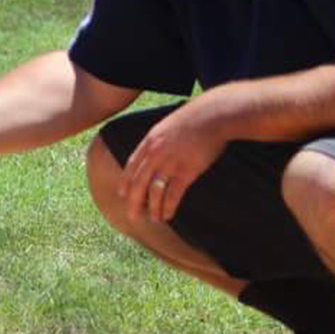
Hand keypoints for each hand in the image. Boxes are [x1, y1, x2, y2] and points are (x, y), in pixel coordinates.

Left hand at [119, 102, 228, 223]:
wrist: (213, 115)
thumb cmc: (194, 118)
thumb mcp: (168, 125)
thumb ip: (159, 139)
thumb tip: (154, 151)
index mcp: (150, 140)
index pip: (132, 165)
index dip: (126, 182)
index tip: (121, 194)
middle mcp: (156, 153)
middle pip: (139, 182)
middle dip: (134, 201)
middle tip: (132, 216)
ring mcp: (171, 162)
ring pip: (155, 191)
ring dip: (153, 208)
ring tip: (154, 219)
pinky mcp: (187, 171)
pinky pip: (173, 194)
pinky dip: (169, 206)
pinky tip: (168, 215)